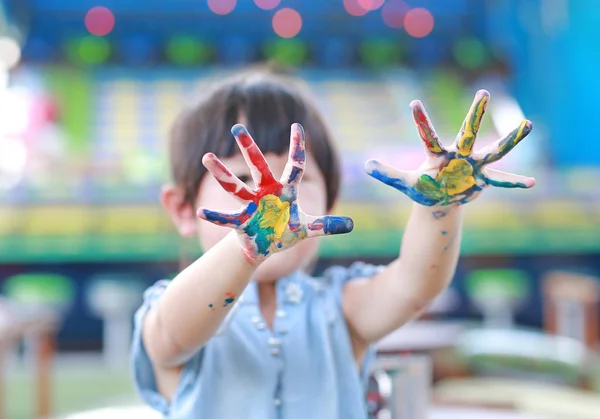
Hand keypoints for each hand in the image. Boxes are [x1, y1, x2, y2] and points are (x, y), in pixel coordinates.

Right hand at [197, 123, 353, 260]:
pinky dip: (214, 216)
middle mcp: (265, 193)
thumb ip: (327, 226)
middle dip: (248, 148)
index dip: (296, 147)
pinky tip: (200, 213)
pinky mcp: (241, 222)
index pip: (294, 166)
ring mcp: (251, 206)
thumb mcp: (307, 229)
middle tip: (237, 128)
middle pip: (257, 167)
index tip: (297, 126)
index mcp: (284, 191)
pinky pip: (226, 218)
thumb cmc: (285, 231)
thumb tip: (352, 225)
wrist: (264, 246)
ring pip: (235, 186)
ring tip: (206, 157)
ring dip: (221, 174)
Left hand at [365, 90, 534, 206]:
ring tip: (528, 123)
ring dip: (510, 139)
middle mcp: (458, 155)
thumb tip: (365, 165)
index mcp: (437, 155)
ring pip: (494, 150)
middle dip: (475, 114)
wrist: (440, 199)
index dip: (420, 121)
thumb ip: (387, 174)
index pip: (427, 135)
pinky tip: (532, 182)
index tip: (413, 102)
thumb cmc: (423, 187)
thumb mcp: (404, 183)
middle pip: (467, 132)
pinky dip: (515, 182)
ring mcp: (473, 166)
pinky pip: (501, 180)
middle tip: (484, 91)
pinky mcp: (482, 180)